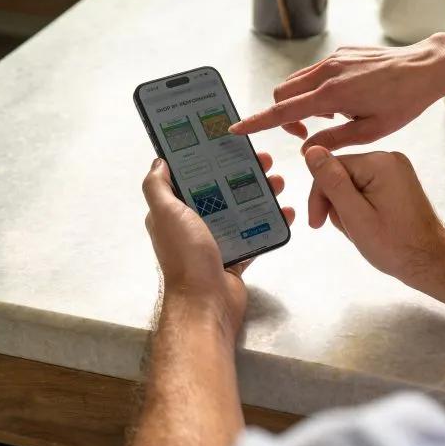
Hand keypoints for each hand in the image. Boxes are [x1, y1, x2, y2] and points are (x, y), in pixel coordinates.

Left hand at [142, 153, 294, 334]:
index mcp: (173, 213)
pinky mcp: (236, 257)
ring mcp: (216, 242)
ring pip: (241, 210)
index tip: (227, 143)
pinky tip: (286, 210)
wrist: (207, 302)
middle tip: (265, 160)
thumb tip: (158, 160)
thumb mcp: (165, 214)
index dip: (208, 159)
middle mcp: (193, 226)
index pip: (190, 178)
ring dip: (261, 194)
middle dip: (242, 173)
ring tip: (279, 181)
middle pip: (221, 190)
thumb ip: (157, 187)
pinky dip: (271, 222)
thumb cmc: (186, 256)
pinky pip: (256, 234)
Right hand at [229, 33, 444, 151]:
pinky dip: (317, 90)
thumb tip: (307, 150)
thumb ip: (332, 141)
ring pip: (298, 82)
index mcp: (331, 95)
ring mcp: (334, 59)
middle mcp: (327, 72)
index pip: (282, 111)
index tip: (237, 129)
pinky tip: (343, 102)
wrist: (426, 68)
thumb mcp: (369, 132)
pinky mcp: (342, 53)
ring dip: (302, 102)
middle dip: (284, 115)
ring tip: (331, 117)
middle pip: (282, 93)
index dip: (257, 122)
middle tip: (306, 133)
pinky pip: (316, 72)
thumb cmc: (403, 102)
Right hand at [303, 145, 444, 289]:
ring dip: (349, 210)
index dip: (320, 196)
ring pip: (352, 185)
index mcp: (380, 163)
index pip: (331, 167)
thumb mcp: (354, 215)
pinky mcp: (399, 183)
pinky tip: (370, 227)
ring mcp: (397, 171)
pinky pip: (367, 190)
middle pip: (342, 175)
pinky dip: (361, 209)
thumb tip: (311, 151)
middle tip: (348, 230)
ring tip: (362, 231)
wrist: (430, 262)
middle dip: (337, 204)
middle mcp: (390, 160)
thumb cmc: (395, 245)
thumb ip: (331, 182)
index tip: (317, 223)